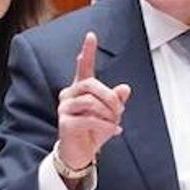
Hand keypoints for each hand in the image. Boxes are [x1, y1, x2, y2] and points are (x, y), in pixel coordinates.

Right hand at [57, 31, 131, 172]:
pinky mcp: (65, 123)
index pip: (83, 67)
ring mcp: (64, 108)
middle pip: (91, 85)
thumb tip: (125, 88)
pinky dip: (104, 125)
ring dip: (108, 113)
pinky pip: (89, 119)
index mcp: (80, 89)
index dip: (88, 51)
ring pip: (90, 102)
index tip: (91, 35)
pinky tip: (113, 131)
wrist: (80, 154)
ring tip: (114, 123)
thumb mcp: (110, 115)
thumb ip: (117, 100)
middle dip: (110, 98)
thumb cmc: (93, 131)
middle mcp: (69, 94)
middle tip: (119, 111)